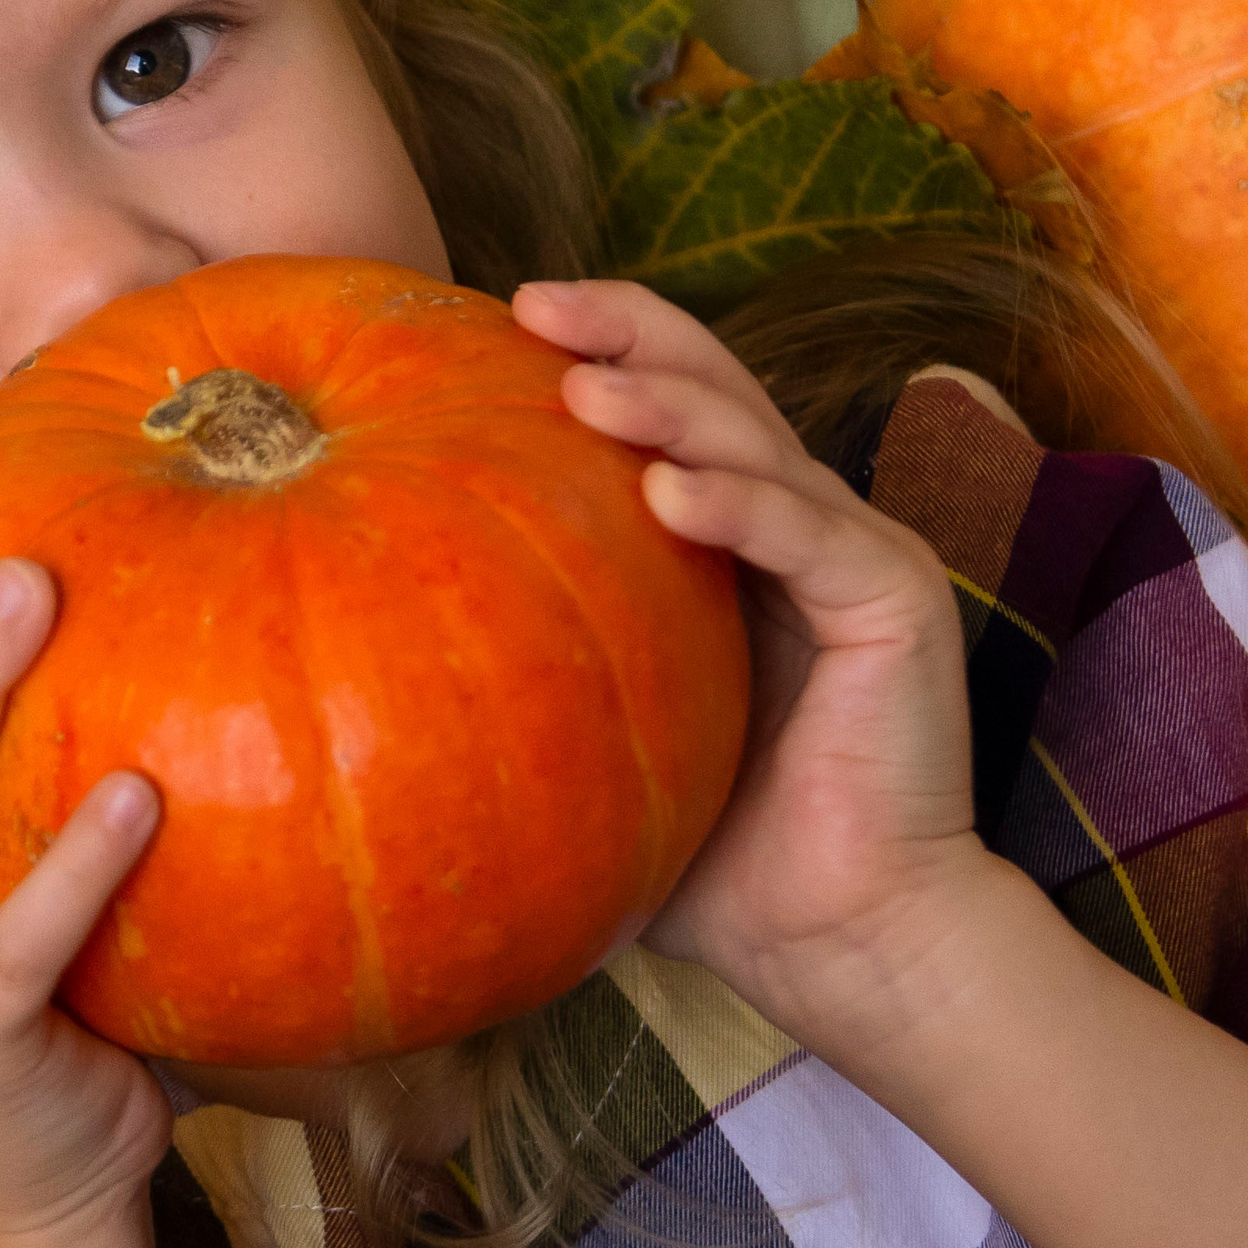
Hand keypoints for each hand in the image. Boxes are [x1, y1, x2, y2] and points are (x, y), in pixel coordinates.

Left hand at [514, 282, 984, 1068]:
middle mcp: (797, 524)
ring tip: (583, 391)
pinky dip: (738, 505)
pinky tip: (667, 491)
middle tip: (530, 303)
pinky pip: (808, 534)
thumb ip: (516, 695)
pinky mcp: (898, 600)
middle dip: (624, 334)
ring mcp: (855, 551)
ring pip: (754, 443)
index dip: (595, 352)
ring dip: (668, 407)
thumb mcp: (593, 753)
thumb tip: (349, 685)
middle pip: (713, 386)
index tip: (489, 322)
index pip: (666, 408)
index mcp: (728, 543)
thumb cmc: (710, 861)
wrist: (841, 944)